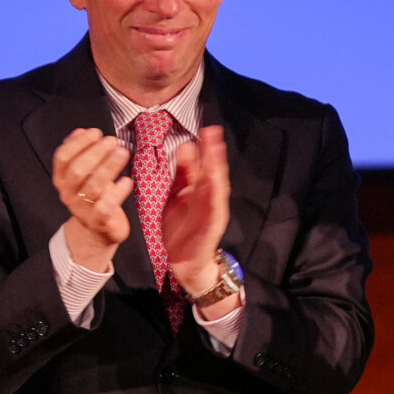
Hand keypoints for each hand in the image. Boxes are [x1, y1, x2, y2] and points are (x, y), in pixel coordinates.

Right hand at [52, 128, 132, 270]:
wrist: (98, 231)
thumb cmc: (94, 197)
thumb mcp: (84, 174)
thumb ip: (80, 153)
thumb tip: (80, 131)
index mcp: (62, 179)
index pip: (62, 158)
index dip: (78, 143)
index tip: (95, 132)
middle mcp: (69, 193)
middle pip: (77, 170)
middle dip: (95, 153)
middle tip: (112, 140)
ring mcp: (83, 208)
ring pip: (93, 186)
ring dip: (108, 167)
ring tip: (122, 152)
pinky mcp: (99, 221)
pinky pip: (105, 206)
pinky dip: (117, 192)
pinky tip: (127, 181)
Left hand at [163, 126, 231, 306]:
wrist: (183, 263)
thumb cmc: (179, 231)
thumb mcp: (175, 198)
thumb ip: (181, 176)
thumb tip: (185, 148)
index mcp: (196, 190)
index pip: (200, 165)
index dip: (202, 148)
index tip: (203, 130)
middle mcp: (207, 197)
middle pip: (212, 170)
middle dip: (213, 152)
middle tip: (212, 131)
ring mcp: (213, 209)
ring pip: (218, 184)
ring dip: (218, 167)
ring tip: (216, 149)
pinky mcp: (214, 223)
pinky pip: (216, 205)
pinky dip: (217, 191)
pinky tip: (216, 178)